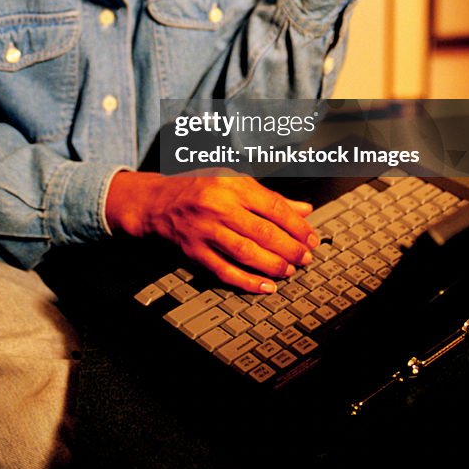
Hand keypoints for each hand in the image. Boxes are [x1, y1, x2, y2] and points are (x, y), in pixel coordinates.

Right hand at [106, 170, 317, 292]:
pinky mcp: (194, 251)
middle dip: (289, 248)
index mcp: (232, 184)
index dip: (297, 226)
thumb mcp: (234, 183)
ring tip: (289, 271)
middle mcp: (219, 205)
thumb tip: (304, 210)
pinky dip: (247, 281)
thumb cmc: (199, 189)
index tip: (311, 238)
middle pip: (262, 231)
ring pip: (246, 252)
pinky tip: (264, 286)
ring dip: (272, 265)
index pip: (273, 206)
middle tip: (305, 257)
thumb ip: (270, 197)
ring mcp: (205, 229)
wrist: (157, 201)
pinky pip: (224, 270)